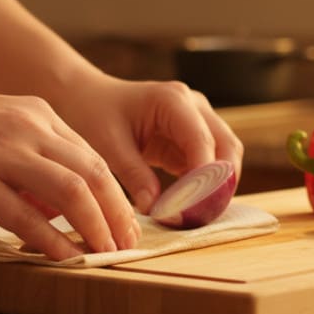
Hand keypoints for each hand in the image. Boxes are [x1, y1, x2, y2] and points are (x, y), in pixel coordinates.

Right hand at [0, 85, 139, 260]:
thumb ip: (29, 155)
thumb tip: (55, 203)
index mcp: (35, 113)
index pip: (92, 154)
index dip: (115, 191)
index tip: (126, 218)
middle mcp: (26, 127)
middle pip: (93, 172)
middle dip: (118, 211)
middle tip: (130, 242)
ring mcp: (1, 153)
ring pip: (71, 191)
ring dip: (96, 226)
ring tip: (106, 252)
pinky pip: (25, 215)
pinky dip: (52, 239)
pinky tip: (65, 257)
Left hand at [52, 74, 243, 212]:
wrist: (86, 97)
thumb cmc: (93, 114)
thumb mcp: (108, 145)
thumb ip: (134, 175)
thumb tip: (157, 208)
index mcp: (173, 100)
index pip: (202, 142)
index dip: (202, 178)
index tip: (190, 209)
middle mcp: (194, 106)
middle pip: (227, 146)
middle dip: (221, 183)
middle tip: (203, 215)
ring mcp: (198, 119)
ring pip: (226, 155)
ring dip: (217, 185)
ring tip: (198, 214)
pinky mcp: (193, 136)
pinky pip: (210, 162)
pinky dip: (206, 184)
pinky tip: (190, 206)